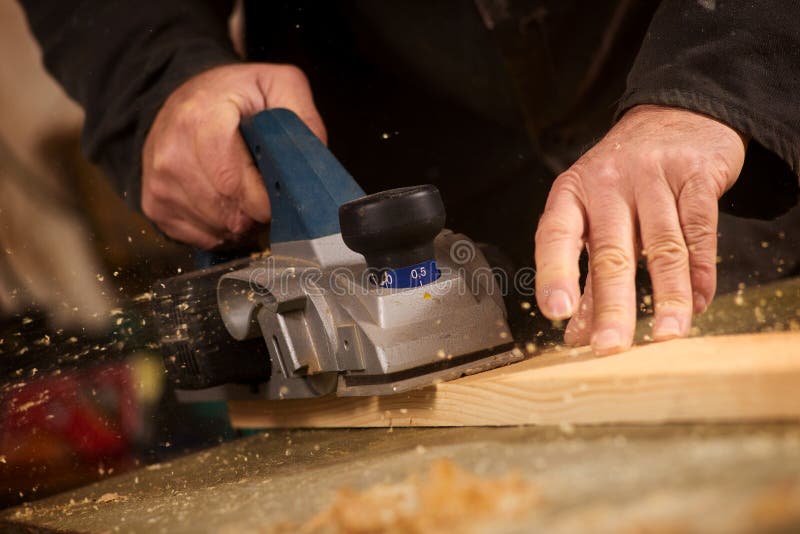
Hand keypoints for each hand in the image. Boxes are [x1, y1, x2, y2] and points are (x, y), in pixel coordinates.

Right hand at [142, 63, 325, 248]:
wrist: (188, 98)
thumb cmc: (235, 96)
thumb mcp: (276, 85)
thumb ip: (302, 118)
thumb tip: (310, 164)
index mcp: (201, 118)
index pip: (232, 182)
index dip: (264, 199)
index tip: (278, 195)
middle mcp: (171, 151)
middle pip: (227, 210)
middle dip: (256, 212)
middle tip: (265, 194)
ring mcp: (159, 181)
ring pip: (216, 227)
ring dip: (241, 222)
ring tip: (246, 197)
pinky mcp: (154, 204)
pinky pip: (199, 237)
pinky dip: (221, 230)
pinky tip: (227, 206)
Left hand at [534, 105, 745, 353]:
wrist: (676, 115)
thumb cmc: (623, 178)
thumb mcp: (593, 211)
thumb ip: (586, 272)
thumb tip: (576, 334)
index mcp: (572, 192)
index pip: (555, 235)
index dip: (554, 274)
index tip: (557, 314)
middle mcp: (608, 183)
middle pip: (611, 252)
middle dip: (611, 305)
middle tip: (609, 348)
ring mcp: (653, 177)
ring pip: (661, 246)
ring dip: (666, 296)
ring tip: (666, 336)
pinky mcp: (696, 176)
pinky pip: (700, 230)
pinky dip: (701, 271)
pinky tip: (697, 303)